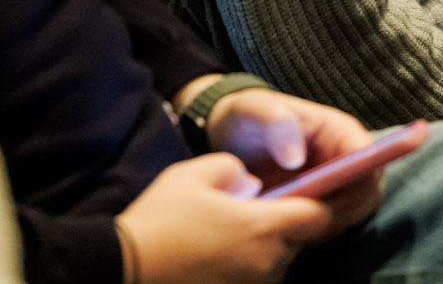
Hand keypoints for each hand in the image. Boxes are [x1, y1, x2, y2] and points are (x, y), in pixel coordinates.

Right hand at [114, 154, 332, 283]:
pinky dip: (244, 266)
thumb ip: (233, 169)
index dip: (319, 202)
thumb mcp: (194, 174)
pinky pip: (254, 277)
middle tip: (252, 210)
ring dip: (262, 247)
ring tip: (225, 233)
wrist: (124, 268)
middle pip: (297, 241)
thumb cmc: (160, 220)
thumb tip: (250, 183)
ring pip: (275, 262)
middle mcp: (267, 263)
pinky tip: (215, 254)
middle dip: (285, 224)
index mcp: (263, 227)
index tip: (309, 192)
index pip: (319, 217)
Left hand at [206, 89, 381, 234]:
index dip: (358, 179)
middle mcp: (346, 160)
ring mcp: (337, 186)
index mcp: (339, 131)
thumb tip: (296, 159)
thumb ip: (276, 123)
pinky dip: (314, 234)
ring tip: (287, 224)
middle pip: (367, 192)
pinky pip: (331, 228)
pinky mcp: (322, 208)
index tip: (327, 199)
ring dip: (326, 225)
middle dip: (342, 210)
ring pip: (352, 215)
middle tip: (302, 220)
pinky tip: (285, 231)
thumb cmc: (246, 118)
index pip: (369, 156)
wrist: (229, 139)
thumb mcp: (253, 110)